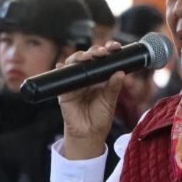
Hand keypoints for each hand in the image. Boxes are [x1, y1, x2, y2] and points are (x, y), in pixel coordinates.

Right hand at [58, 42, 126, 158]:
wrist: (88, 134)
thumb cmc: (100, 118)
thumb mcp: (110, 102)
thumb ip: (114, 88)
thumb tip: (120, 72)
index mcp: (101, 77)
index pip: (105, 58)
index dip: (109, 50)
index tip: (116, 47)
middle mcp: (88, 76)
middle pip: (89, 56)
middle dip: (95, 51)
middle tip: (101, 52)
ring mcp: (76, 81)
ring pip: (75, 63)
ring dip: (80, 56)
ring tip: (86, 57)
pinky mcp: (65, 90)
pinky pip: (61, 77)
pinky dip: (61, 69)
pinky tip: (61, 65)